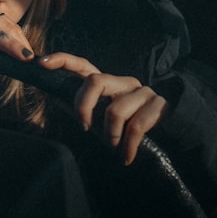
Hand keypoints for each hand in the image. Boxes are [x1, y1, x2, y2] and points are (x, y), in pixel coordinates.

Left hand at [38, 53, 167, 164]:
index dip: (62, 60)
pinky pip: (136, 127)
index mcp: (108, 83)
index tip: (42, 62)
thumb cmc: (132, 125)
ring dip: (110, 135)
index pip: (83, 65)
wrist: (174, 128)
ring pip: (115, 110)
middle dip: (83, 106)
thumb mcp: (107, 117)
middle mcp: (123, 82)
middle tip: (85, 127)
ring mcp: (141, 92)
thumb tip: (56, 102)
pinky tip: (126, 157)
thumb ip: (88, 110)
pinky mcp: (157, 105)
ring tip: (113, 148)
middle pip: (95, 81)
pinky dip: (127, 147)